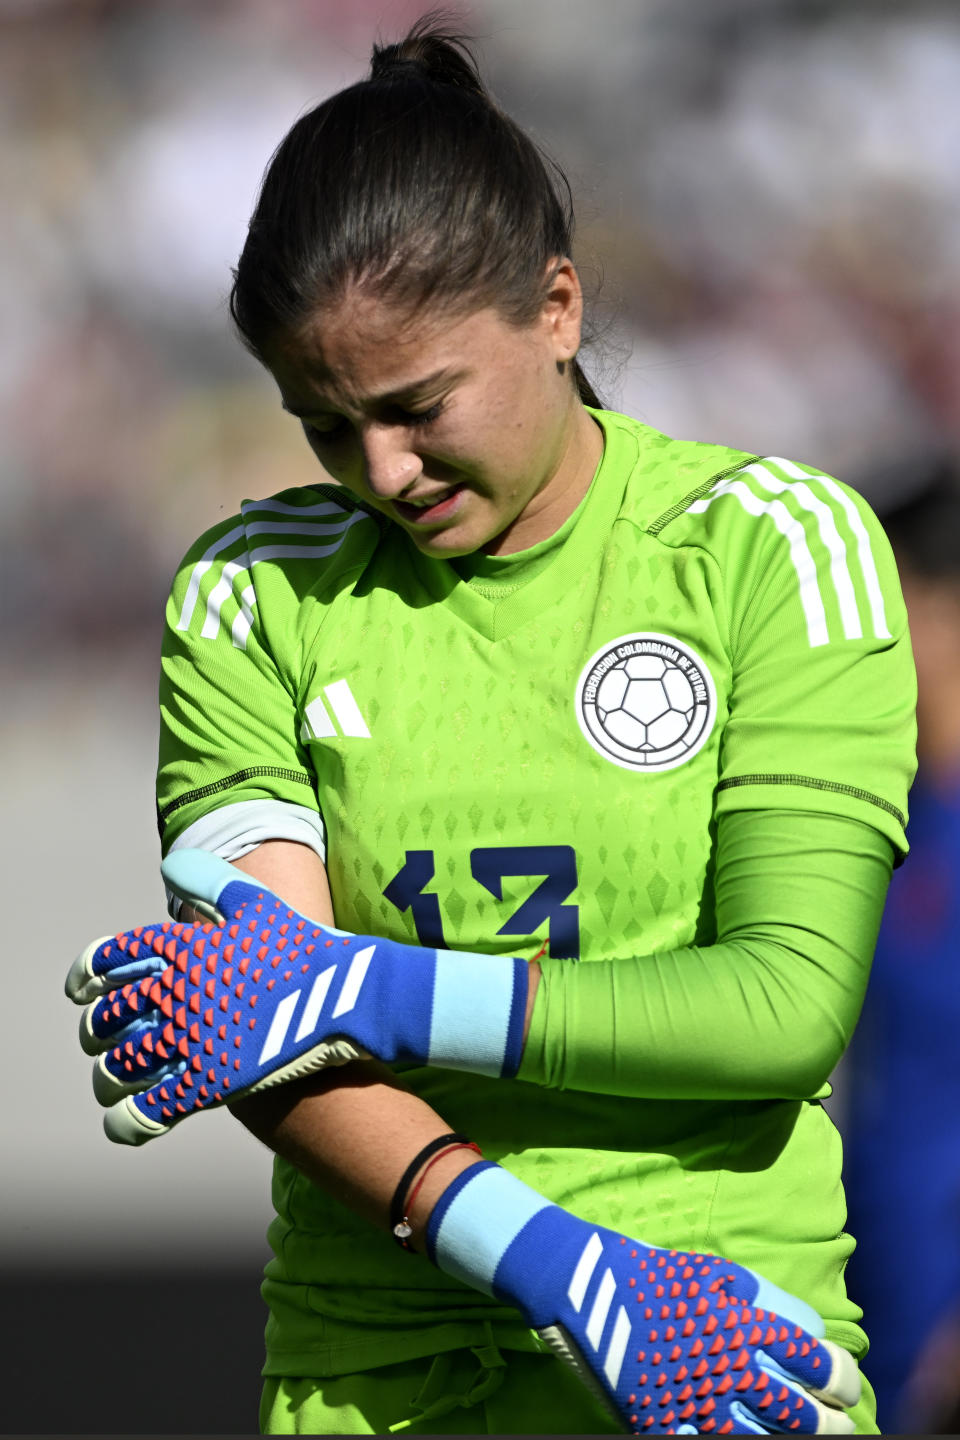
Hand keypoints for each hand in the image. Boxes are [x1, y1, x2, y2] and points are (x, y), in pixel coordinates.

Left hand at [65, 849, 526, 1143]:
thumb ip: (210, 883)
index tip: (80, 987)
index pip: (113, 959)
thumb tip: (169, 866)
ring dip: (111, 1076)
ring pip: (123, 1066)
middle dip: (97, 1029)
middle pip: (111, 1016)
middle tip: (98, 1036)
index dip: (88, 974)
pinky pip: (151, 1110)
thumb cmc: (305, 948)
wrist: (349, 996)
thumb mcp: (257, 904)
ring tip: (113, 1081)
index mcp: (184, 948)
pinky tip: (126, 1123)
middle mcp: (178, 993)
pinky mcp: (209, 1083)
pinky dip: (129, 1121)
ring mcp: (192, 1040)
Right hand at [428, 1163, 859, 1434]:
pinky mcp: (662, 1424)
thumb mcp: (709, 1271)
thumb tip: (800, 1328)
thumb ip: (756, 1300)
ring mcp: (694, 1401)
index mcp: (741, 1323)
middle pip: (798, 1413)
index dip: (839, 1378)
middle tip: (845, 1428)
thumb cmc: (649, 1272)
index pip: (811, 1360)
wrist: (583, 1286)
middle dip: (831, 1426)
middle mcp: (726, 1366)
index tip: (847, 1385)